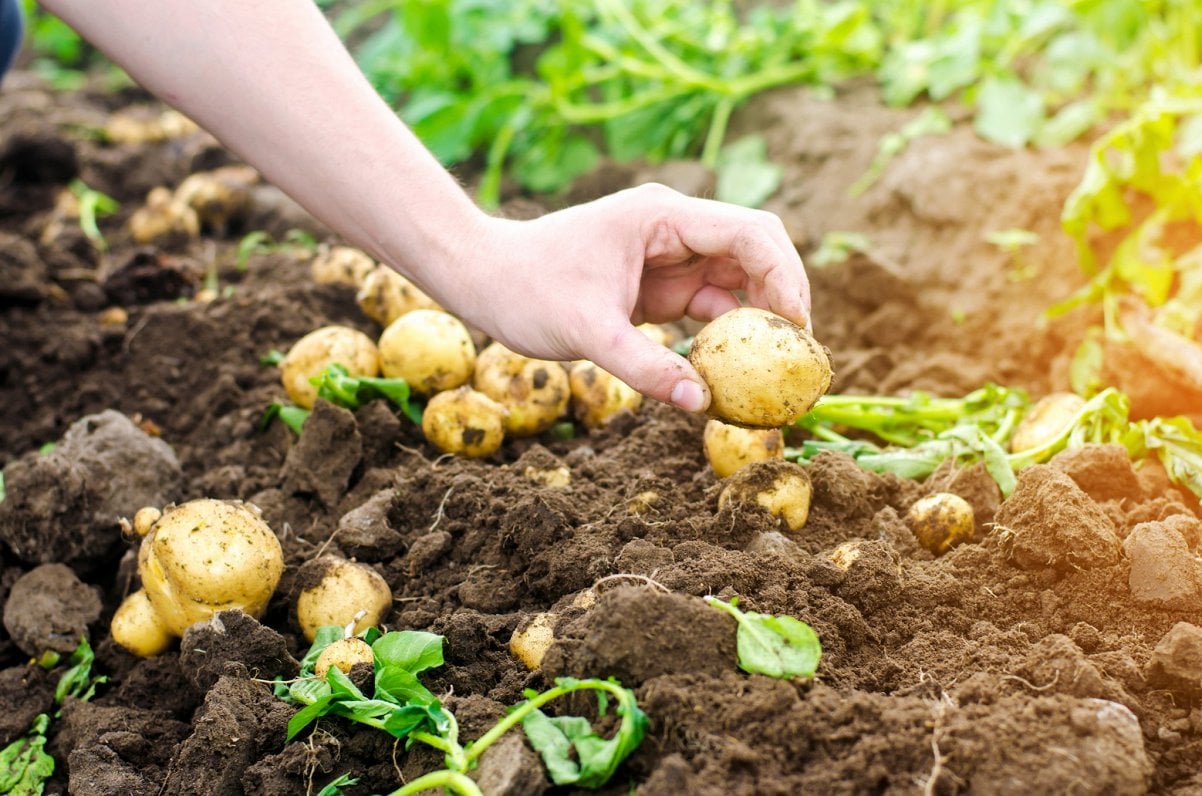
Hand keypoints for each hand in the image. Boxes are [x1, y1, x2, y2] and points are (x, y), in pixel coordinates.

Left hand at [443, 183, 810, 412]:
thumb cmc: (526, 290)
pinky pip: (708, 305)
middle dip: (783, 296)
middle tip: (799, 350)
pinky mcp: (658, 285)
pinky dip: (725, 335)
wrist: (483, 278)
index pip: (748, 233)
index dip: (784, 276)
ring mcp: (668, 256)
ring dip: (757, 320)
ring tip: (776, 368)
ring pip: (736, 280)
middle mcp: (674, 228)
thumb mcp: (587, 333)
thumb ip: (645, 368)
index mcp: (662, 217)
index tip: (798, 327)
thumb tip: (702, 404)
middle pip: (754, 251)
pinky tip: (735, 370)